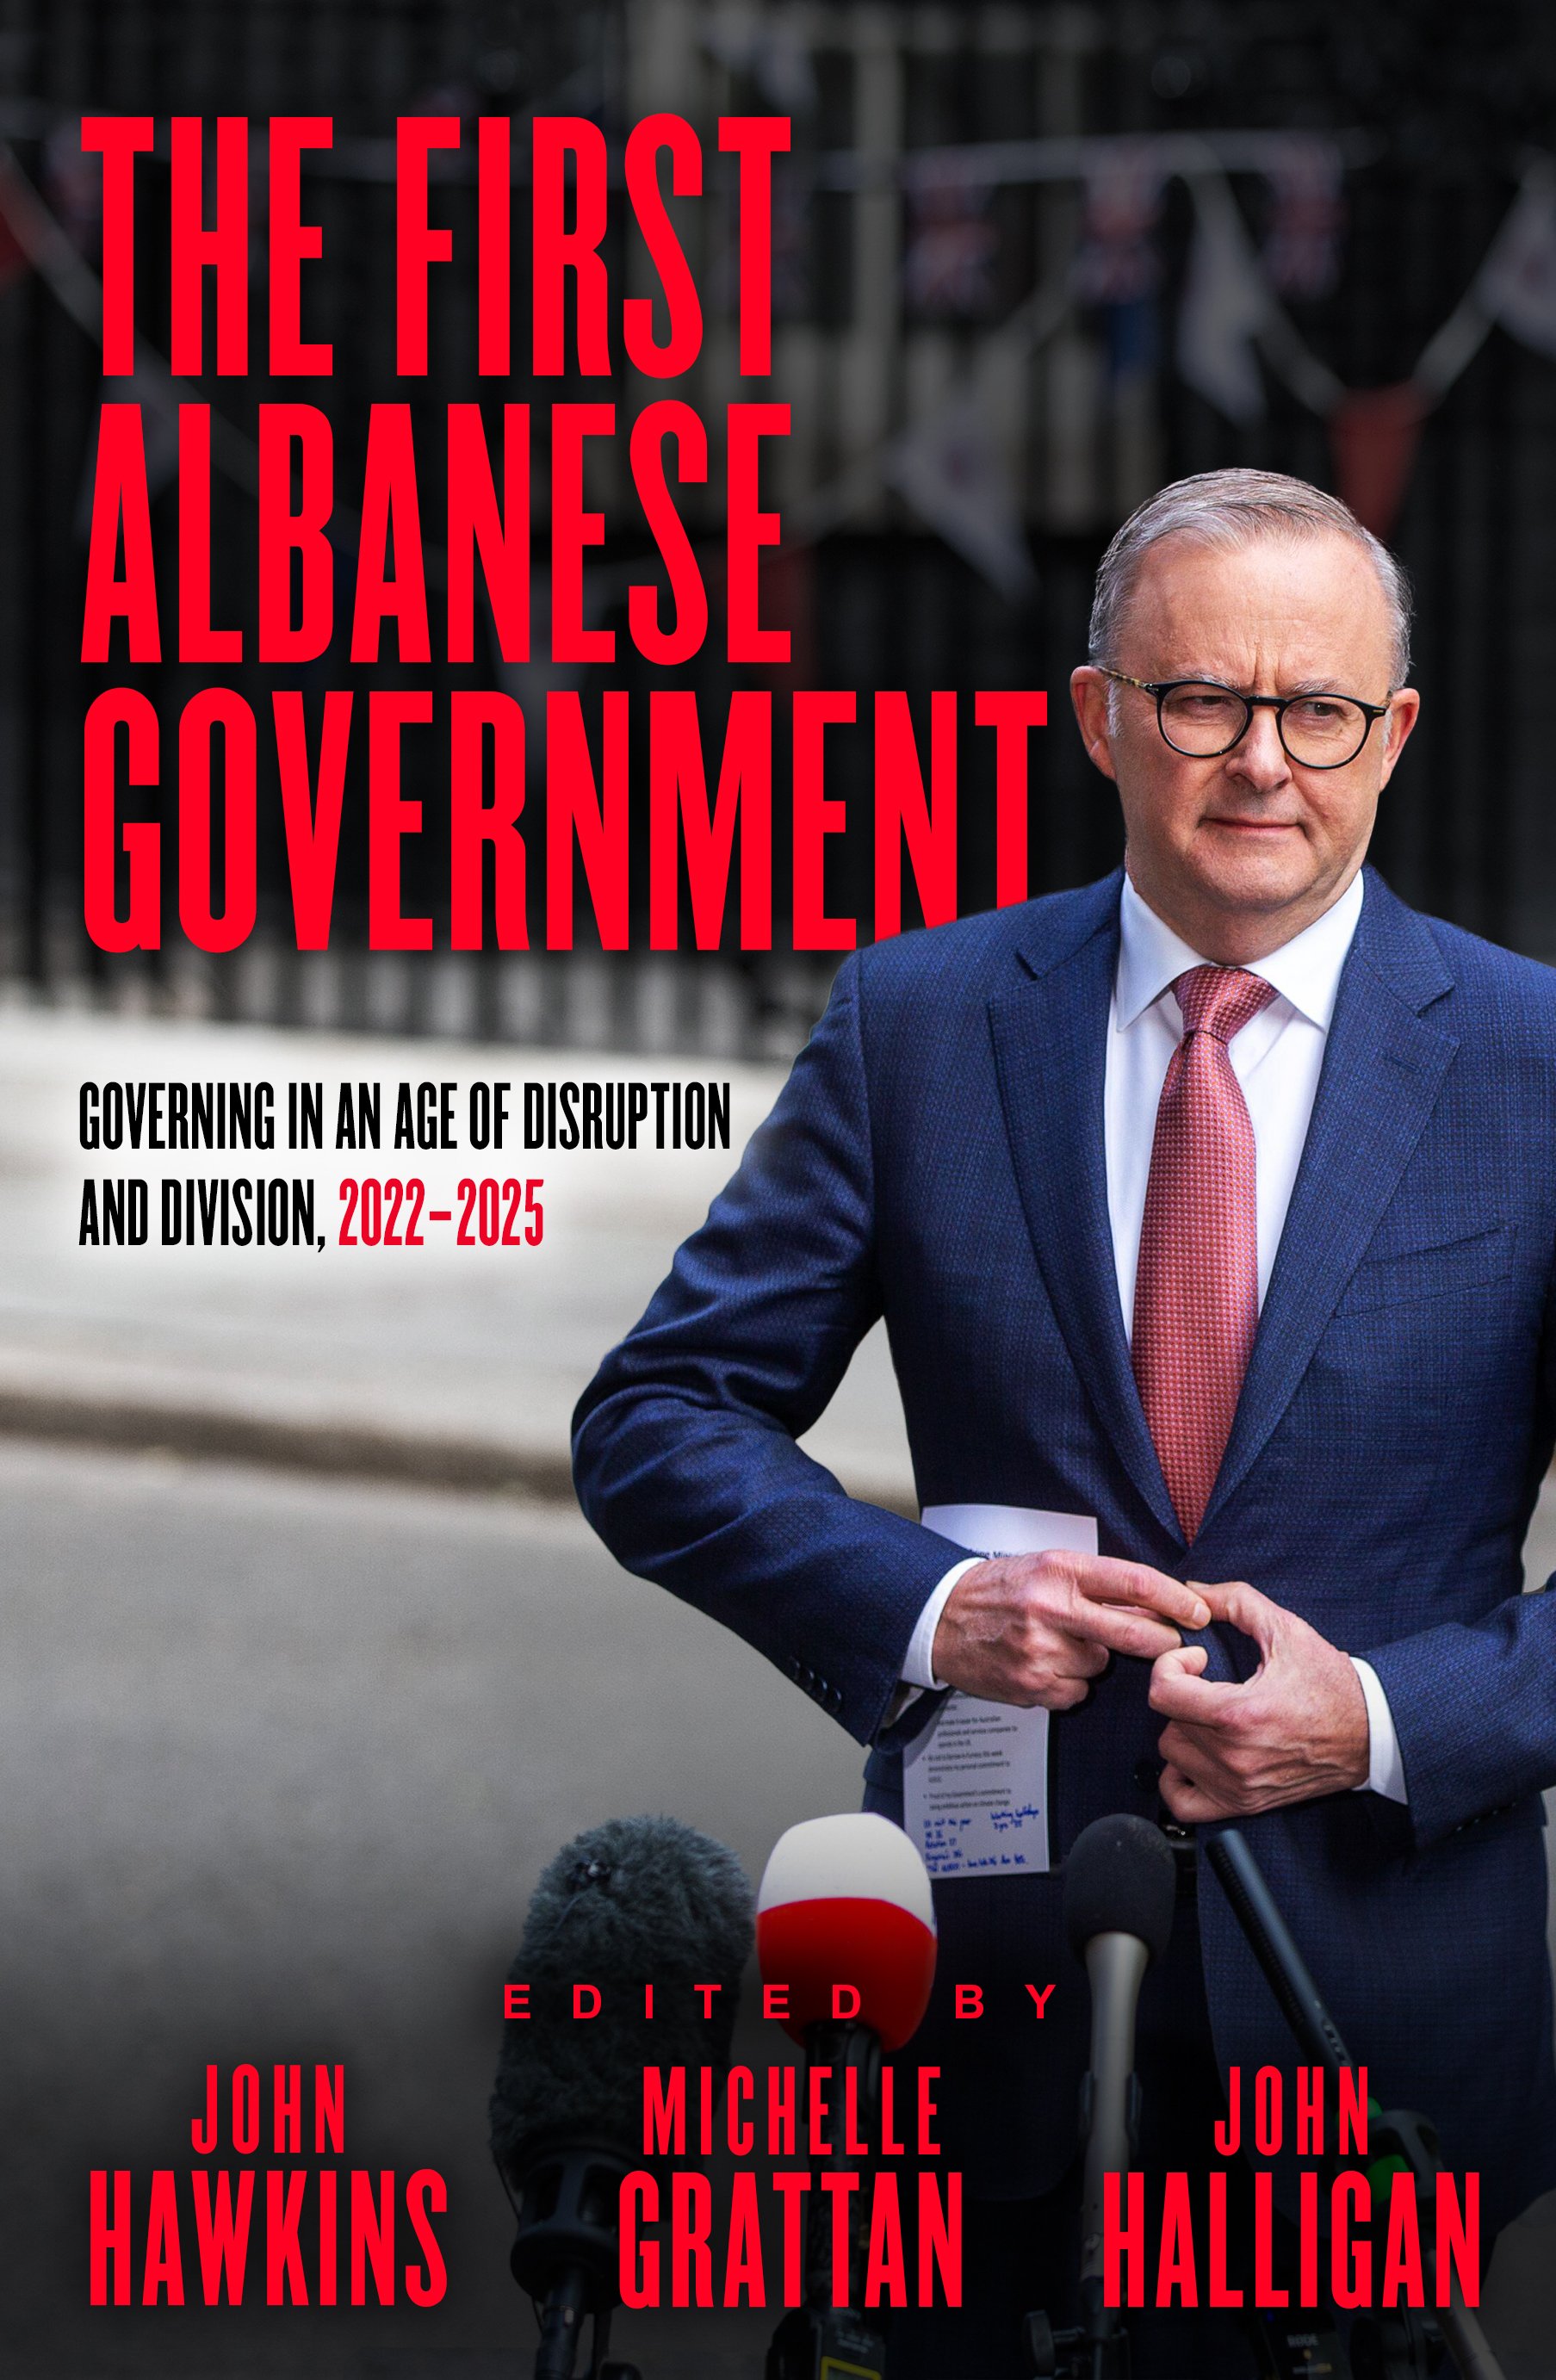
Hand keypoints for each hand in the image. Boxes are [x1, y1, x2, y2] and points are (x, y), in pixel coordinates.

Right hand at [931, 1554, 1210, 1710]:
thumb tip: (1155, 1605)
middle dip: (1162, 1642)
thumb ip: (1094, 1584)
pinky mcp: (1031, 1684)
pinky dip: (1069, 1684)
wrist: (940, 1618)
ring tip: (1059, 1644)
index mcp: (1060, 1569)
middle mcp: (1051, 1607)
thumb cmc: (999, 1590)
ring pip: (1101, 1665)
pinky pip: (1076, 1691)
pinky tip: (1045, 1666)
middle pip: (1131, 1633)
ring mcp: (1040, 1649)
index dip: (1174, 1599)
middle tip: (1173, 1645)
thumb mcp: (1045, 1567)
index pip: (1133, 1582)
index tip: (1198, 1612)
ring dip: (1093, 1660)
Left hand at [1149, 1581, 1369, 1820]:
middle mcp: (1235, 1757)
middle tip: (1212, 1684)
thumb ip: (1235, 1601)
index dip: (1171, 1666)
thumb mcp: (1287, 1630)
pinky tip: (1198, 1754)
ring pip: (1173, 1754)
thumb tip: (1191, 1592)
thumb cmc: (1331, 1684)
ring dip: (1184, 1730)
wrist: (1371, 1732)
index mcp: (1240, 1715)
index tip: (1198, 1660)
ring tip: (1212, 1715)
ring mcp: (1238, 1786)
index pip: (1163, 1693)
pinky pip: (1182, 1801)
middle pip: (1168, 1720)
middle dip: (1184, 1694)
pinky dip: (1179, 1778)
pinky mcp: (1245, 1804)